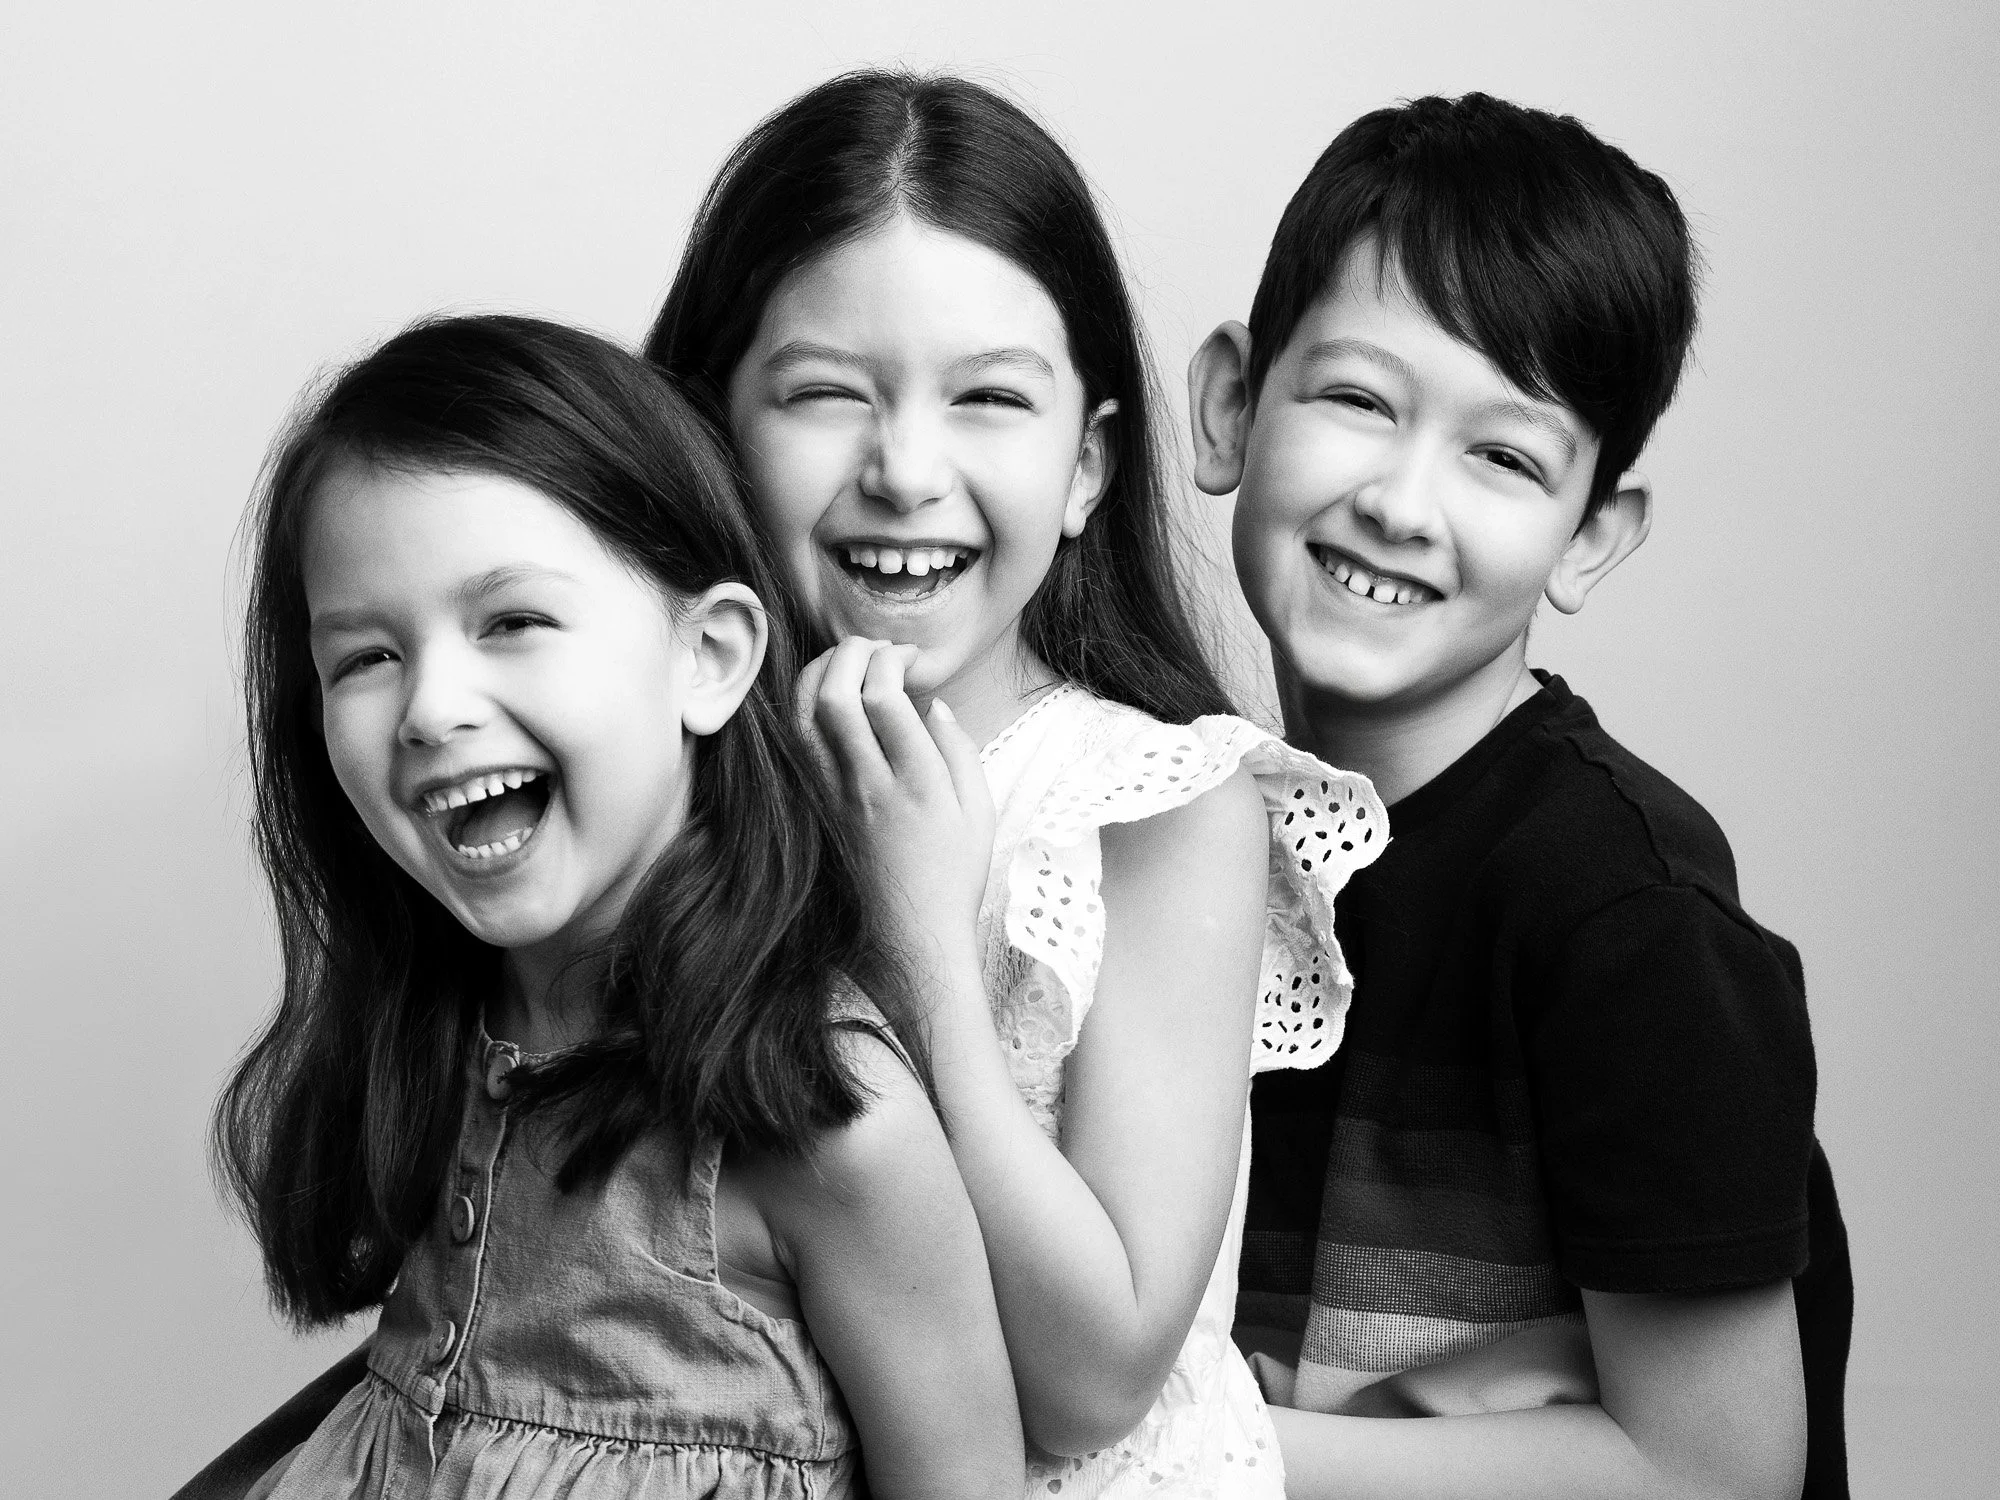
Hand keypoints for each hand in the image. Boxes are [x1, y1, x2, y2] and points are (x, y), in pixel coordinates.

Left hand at [796, 638, 995, 966]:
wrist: (913, 935)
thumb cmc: (955, 873)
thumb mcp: (979, 810)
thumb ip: (959, 749)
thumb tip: (931, 703)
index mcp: (917, 783)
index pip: (882, 697)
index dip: (891, 659)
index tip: (910, 657)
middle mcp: (868, 785)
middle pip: (835, 696)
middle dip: (851, 653)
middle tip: (877, 648)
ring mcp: (836, 796)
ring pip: (805, 716)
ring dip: (822, 673)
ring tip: (849, 662)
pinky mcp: (819, 806)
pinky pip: (800, 743)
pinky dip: (806, 705)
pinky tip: (827, 693)